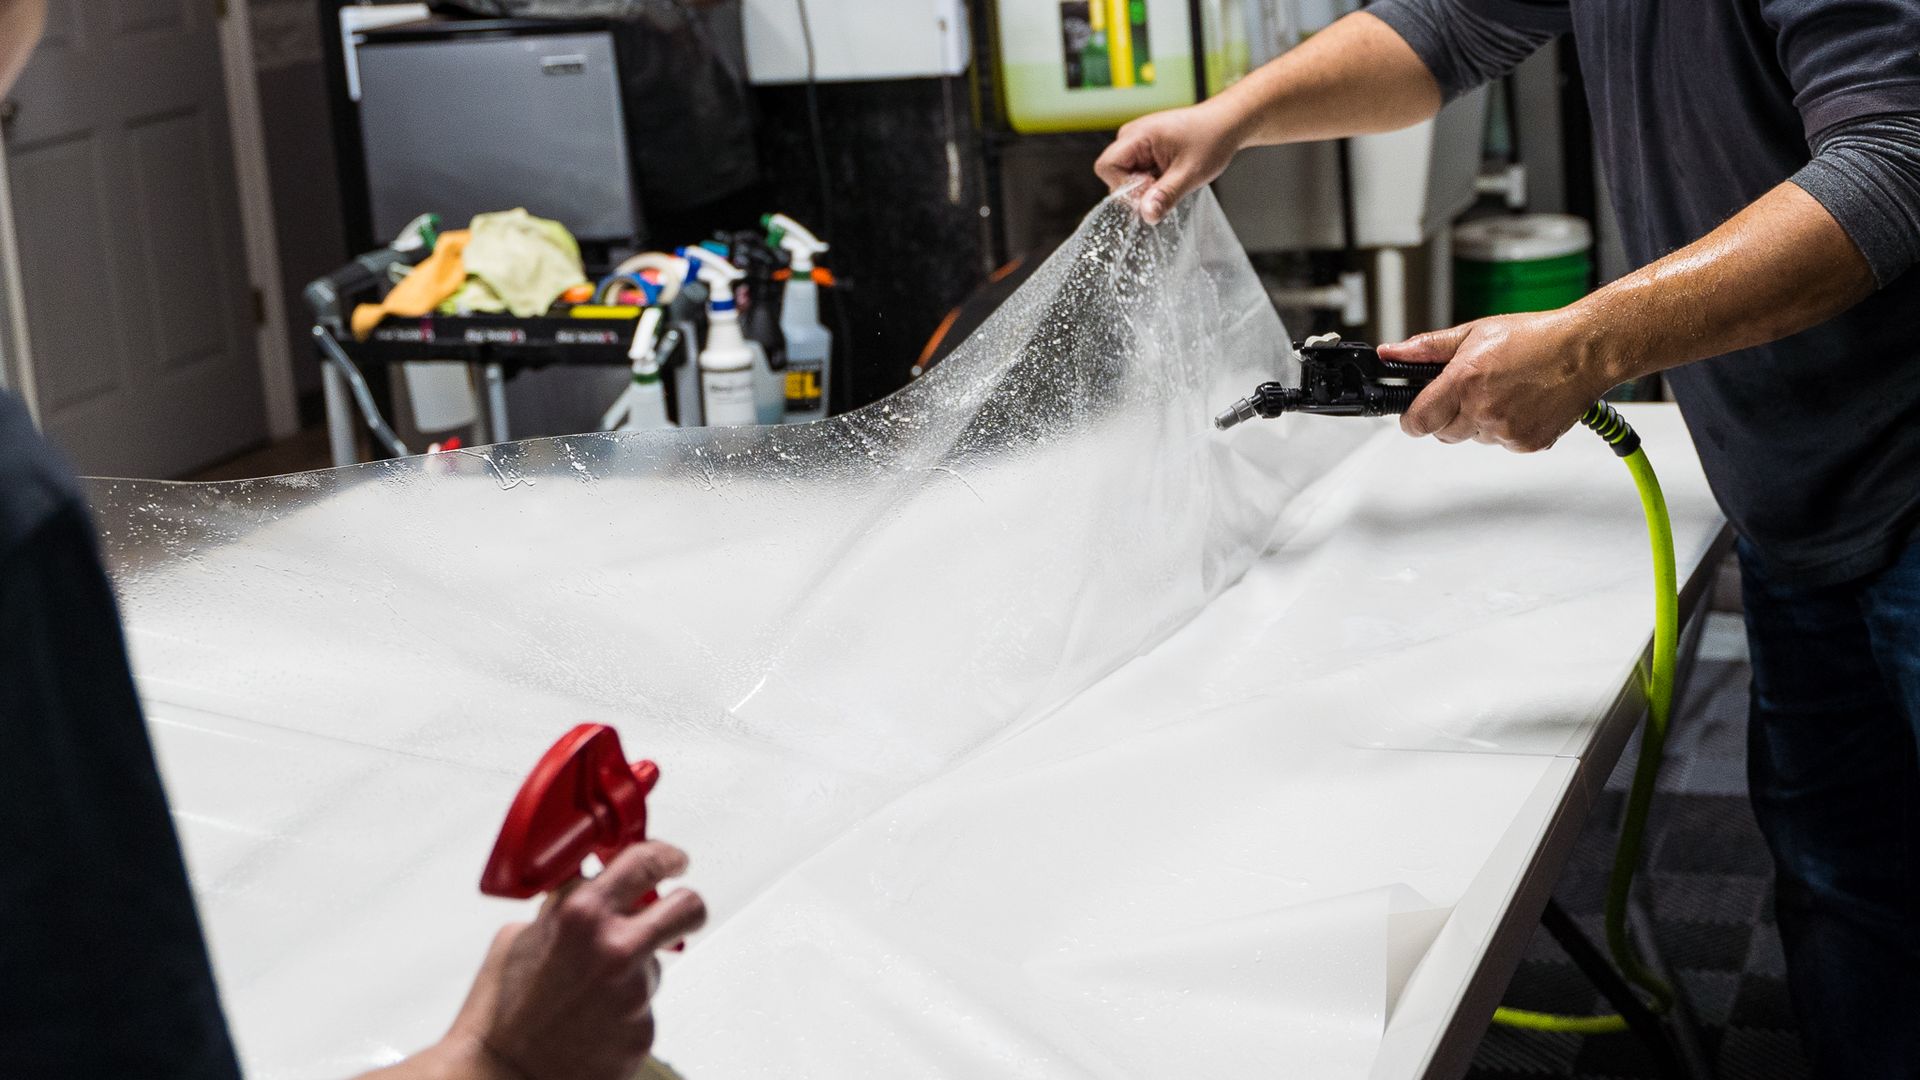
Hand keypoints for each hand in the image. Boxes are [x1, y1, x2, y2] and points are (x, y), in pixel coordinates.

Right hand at [430, 842, 706, 1079]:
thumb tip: (595, 888)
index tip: (672, 860)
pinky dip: (624, 1011)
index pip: (645, 861)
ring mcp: (634, 993)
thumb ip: (565, 907)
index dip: (665, 856)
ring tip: (590, 992)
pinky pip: (644, 1007)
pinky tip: (592, 1021)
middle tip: (676, 910)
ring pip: (657, 964)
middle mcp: (616, 948)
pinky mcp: (642, 1032)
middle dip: (685, 905)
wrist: (501, 1077)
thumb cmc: (503, 1011)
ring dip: (635, 970)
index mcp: (581, 914)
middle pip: (688, 906)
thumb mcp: (521, 937)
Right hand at [1094, 100, 1243, 223]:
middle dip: (1137, 189)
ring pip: (1126, 178)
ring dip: (1147, 187)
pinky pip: (1137, 175)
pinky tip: (1171, 175)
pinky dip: (1152, 183)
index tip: (1152, 189)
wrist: (1226, 124)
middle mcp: (1131, 136)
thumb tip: (1147, 215)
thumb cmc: (1211, 138)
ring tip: (1172, 177)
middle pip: (1114, 175)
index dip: (1124, 186)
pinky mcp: (1143, 151)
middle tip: (1166, 185)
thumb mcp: (1190, 173)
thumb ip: (1166, 195)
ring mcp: (1136, 143)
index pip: (1107, 167)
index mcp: (1137, 135)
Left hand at [1379, 308, 1623, 452]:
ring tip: (1502, 391)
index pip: (1417, 422)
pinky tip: (1520, 403)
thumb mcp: (1474, 332)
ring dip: (1478, 421)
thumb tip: (1390, 353)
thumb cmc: (1535, 337)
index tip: (1416, 412)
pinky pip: (1501, 443)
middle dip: (1447, 416)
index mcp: (1464, 382)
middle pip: (1442, 433)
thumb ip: (1427, 349)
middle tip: (1468, 391)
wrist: (1585, 351)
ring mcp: (1507, 430)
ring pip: (1473, 438)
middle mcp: (1484, 410)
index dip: (1412, 418)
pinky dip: (1506, 428)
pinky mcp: (1527, 443)